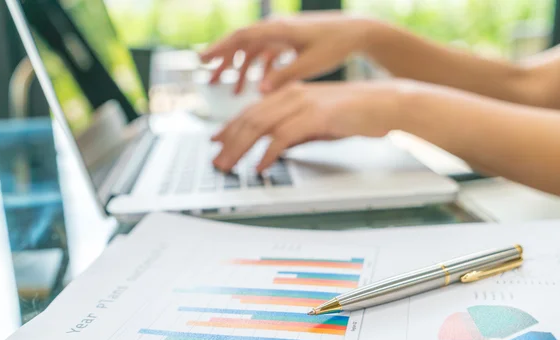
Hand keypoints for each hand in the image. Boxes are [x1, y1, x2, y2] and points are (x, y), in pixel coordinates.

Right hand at [200, 13, 374, 93]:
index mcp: (278, 31)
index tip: (201, 59)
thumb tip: (259, 91)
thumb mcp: (310, 65)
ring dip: (238, 68)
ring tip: (226, 89)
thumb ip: (283, 77)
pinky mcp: (288, 41)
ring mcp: (281, 34)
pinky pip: (264, 54)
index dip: (219, 48)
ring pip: (251, 50)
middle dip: (222, 59)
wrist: (357, 33)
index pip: (241, 37)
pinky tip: (252, 87)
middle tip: (205, 74)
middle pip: (241, 42)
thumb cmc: (336, 46)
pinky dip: (256, 70)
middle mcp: (276, 29)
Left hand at [212, 81, 403, 171]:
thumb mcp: (315, 121)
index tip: (216, 141)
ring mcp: (302, 103)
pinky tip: (260, 166)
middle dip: (229, 142)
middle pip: (250, 118)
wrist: (384, 104)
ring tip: (229, 165)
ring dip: (240, 148)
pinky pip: (283, 136)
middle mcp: (291, 95)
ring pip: (260, 125)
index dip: (230, 127)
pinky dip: (268, 153)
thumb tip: (273, 149)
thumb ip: (293, 132)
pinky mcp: (315, 116)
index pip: (251, 111)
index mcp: (289, 93)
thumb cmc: (353, 114)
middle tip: (217, 161)